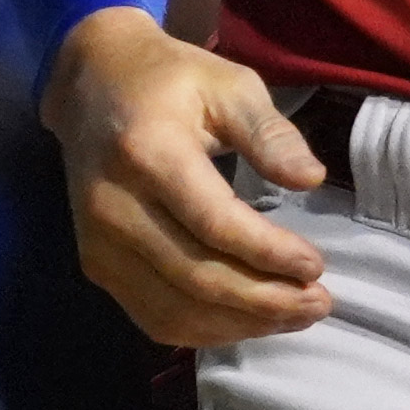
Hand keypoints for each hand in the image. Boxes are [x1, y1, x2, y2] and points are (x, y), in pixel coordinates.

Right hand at [41, 4, 333, 346]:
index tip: (317, 266)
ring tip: (294, 316)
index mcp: (149, 152)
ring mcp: (98, 242)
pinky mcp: (95, 264)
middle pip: (195, 276)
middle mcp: (115, 206)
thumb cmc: (171, 80)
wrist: (91, 86)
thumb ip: (269, 133)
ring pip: (172, 308)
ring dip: (238, 324)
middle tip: (318, 303)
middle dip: (263, 299)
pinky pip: (150, 314)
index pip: (214, 224)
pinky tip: (247, 321)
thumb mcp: (229, 84)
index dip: (269, 253)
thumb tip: (311, 179)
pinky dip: (203, 329)